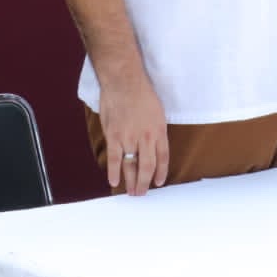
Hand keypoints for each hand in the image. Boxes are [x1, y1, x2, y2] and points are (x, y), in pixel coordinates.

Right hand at [98, 72, 168, 195]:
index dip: (161, 172)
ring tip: (131, 192)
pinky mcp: (113, 136)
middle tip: (142, 193)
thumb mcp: (158, 113)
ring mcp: (128, 138)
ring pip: (130, 166)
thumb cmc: (142, 94)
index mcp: (159, 131)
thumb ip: (156, 131)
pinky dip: (113, 173)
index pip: (163, 158)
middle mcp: (145, 137)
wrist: (124, 82)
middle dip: (145, 182)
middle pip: (147, 166)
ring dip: (131, 181)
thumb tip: (154, 145)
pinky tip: (114, 182)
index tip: (158, 182)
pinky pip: (113, 159)